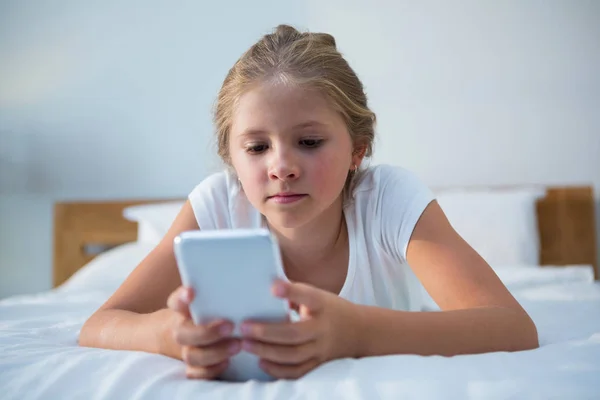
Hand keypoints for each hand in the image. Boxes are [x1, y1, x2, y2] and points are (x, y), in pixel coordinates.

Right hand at [165, 286, 240, 378]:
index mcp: (183, 309)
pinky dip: (211, 370)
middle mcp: (181, 329)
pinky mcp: (193, 367)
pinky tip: (228, 362)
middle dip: (206, 332)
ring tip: (237, 345)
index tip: (192, 293)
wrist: (194, 332)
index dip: (181, 297)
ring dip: (215, 352)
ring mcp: (186, 349)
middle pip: (182, 334)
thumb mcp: (214, 299)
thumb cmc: (212, 310)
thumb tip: (260, 282)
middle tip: (229, 326)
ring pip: (192, 356)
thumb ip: (222, 291)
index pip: (176, 301)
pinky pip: (196, 374)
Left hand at [240, 280, 361, 378]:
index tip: (273, 287)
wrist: (359, 331)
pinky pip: (297, 372)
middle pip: (294, 334)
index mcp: (323, 305)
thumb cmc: (330, 309)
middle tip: (243, 327)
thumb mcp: (318, 296)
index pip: (309, 296)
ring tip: (246, 344)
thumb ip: (295, 295)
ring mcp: (321, 349)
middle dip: (266, 332)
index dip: (291, 292)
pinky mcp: (318, 363)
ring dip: (267, 351)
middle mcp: (323, 328)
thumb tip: (265, 291)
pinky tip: (261, 362)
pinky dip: (278, 370)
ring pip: (293, 356)